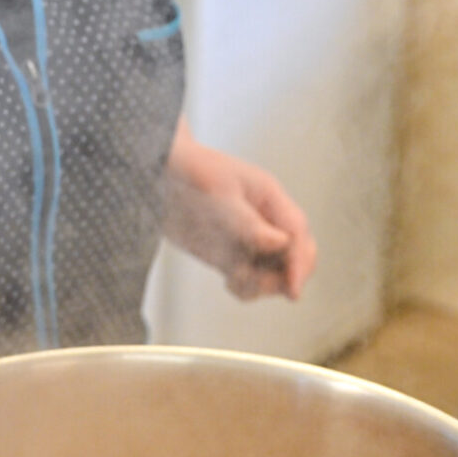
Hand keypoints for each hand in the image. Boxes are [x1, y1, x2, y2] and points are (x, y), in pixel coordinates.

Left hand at [163, 122, 316, 300]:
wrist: (157, 174)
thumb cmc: (188, 169)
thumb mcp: (219, 191)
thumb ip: (248, 221)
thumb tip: (279, 242)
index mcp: (268, 197)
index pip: (297, 231)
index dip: (299, 262)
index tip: (293, 288)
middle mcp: (265, 219)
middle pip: (296, 254)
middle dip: (287, 276)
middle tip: (260, 285)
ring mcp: (249, 238)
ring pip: (275, 271)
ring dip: (262, 283)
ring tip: (236, 280)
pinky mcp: (231, 254)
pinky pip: (251, 278)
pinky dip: (246, 286)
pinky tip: (230, 282)